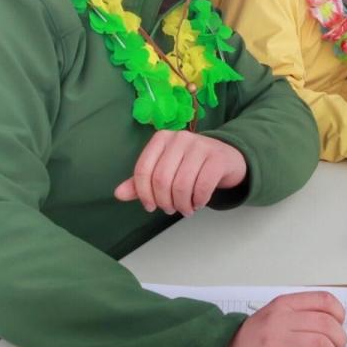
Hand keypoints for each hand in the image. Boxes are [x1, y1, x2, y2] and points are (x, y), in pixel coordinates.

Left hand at [114, 131, 247, 216]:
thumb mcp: (165, 170)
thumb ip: (141, 182)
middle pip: (161, 179)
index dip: (143, 193)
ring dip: (182, 205)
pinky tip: (198, 202)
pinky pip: (202, 186)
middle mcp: (180, 138)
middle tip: (170, 209)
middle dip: (164, 201)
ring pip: (181, 185)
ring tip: (185, 209)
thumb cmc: (191, 166)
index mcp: (162, 138)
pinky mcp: (217, 158)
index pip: (143, 169)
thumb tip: (118, 194)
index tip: (150, 206)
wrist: (227, 157)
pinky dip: (198, 201)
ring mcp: (200, 146)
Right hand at [212, 292, 346, 346]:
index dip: (339, 316)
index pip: (324, 300)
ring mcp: (273, 343)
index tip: (337, 328)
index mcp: (282, 305)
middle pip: (327, 324)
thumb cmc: (250, 342)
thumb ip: (298, 316)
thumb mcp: (272, 318)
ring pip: (320, 345)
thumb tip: (333, 326)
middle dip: (339, 342)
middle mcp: (278, 320)